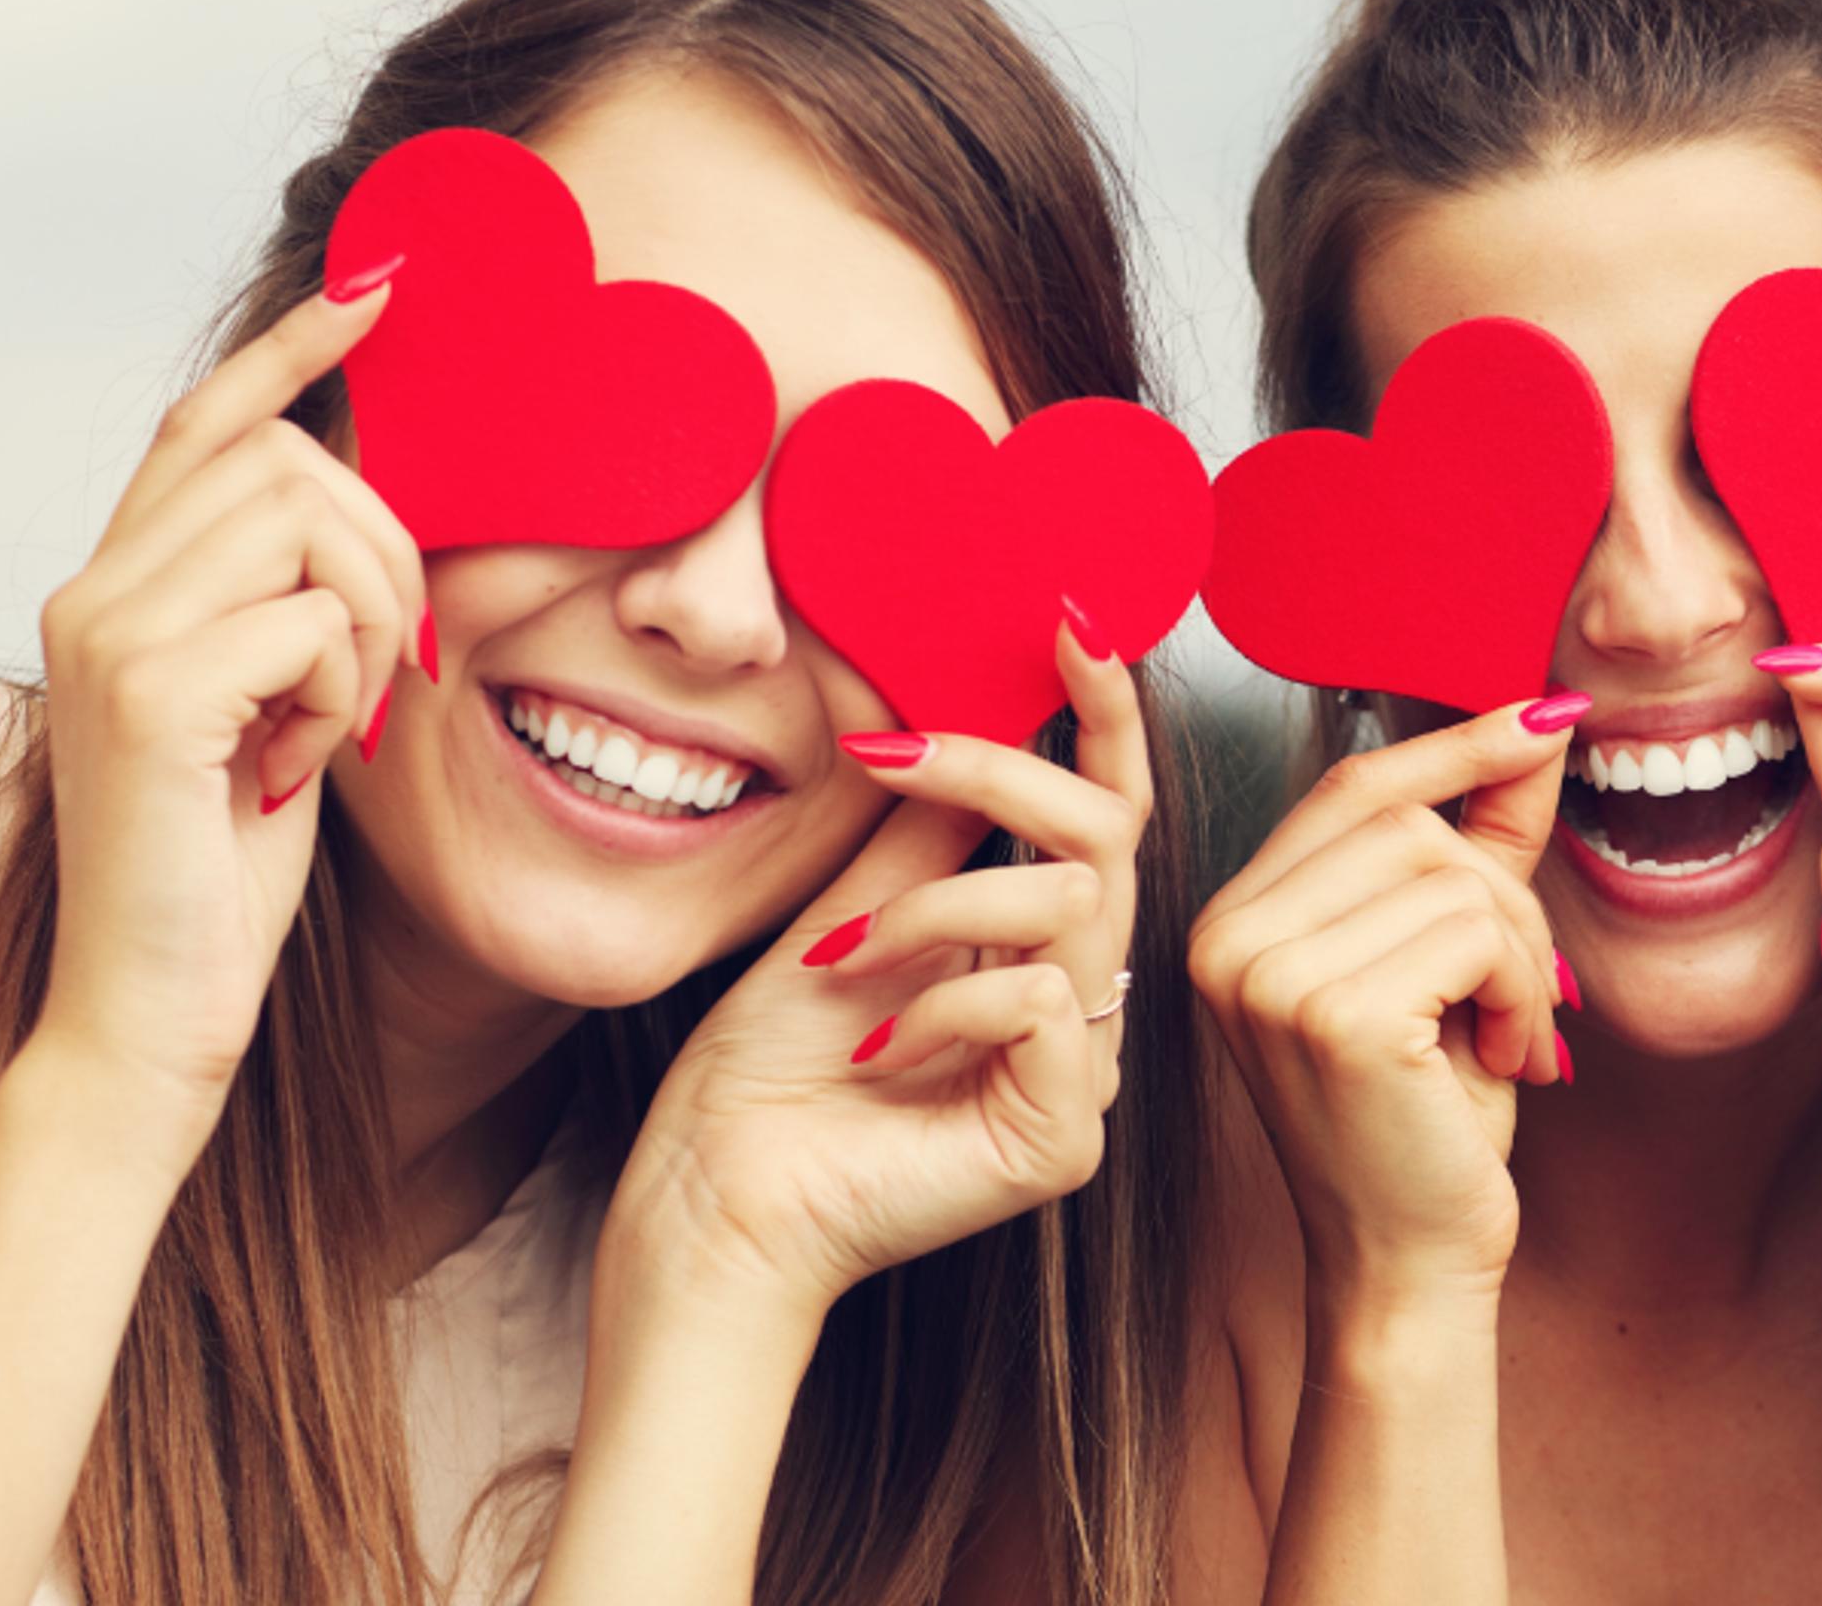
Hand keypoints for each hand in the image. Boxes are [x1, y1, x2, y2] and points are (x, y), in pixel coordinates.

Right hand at [34, 264, 425, 1123]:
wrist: (155, 1005)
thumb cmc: (227, 864)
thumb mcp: (272, 704)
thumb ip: (289, 602)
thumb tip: (370, 498)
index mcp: (119, 584)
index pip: (206, 421)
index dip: (295, 348)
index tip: (383, 290)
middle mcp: (94, 589)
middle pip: (287, 461)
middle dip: (382, 550)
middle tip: (384, 665)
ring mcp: (109, 634)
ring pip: (308, 527)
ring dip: (365, 628)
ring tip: (329, 728)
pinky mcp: (148, 691)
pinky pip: (312, 624)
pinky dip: (344, 696)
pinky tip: (300, 771)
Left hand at [602, 619, 1145, 1319]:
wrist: (714, 1203)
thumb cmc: (763, 1072)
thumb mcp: (849, 905)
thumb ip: (928, 824)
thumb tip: (978, 702)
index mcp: (1038, 949)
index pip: (1106, 810)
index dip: (1105, 713)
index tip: (1068, 619)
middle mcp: (1079, 1004)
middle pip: (1108, 836)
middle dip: (996, 773)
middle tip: (884, 753)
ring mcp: (1081, 1074)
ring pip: (1073, 907)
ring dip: (932, 908)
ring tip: (843, 958)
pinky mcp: (1063, 1138)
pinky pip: (1042, 1004)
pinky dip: (942, 1001)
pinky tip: (872, 1048)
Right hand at [1187, 699, 1574, 1297]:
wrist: (1409, 1269)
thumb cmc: (1424, 1130)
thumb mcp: (1447, 966)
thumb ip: (1477, 848)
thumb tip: (1533, 732)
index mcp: (1236, 922)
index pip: (1354, 786)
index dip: (1457, 746)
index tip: (1548, 719)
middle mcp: (1228, 940)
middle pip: (1414, 822)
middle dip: (1506, 896)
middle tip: (1526, 993)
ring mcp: (1271, 977)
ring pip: (1454, 873)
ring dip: (1523, 953)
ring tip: (1510, 1033)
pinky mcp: (1336, 1015)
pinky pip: (1477, 930)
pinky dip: (1523, 989)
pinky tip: (1507, 1058)